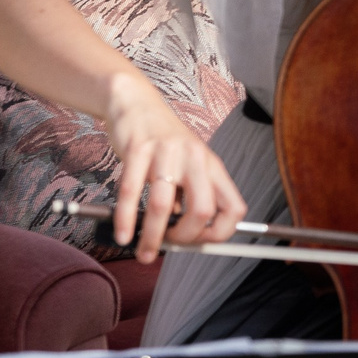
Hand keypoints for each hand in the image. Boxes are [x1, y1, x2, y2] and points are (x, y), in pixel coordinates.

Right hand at [103, 78, 246, 261]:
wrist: (137, 105)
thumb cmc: (163, 144)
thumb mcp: (186, 167)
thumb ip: (186, 198)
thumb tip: (182, 240)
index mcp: (213, 166)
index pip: (234, 208)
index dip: (220, 233)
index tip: (199, 244)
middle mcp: (196, 158)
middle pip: (202, 210)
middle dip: (184, 238)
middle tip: (167, 247)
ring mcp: (168, 153)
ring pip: (162, 206)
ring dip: (151, 237)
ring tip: (142, 252)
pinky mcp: (139, 149)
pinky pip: (130, 192)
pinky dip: (126, 219)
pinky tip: (123, 234)